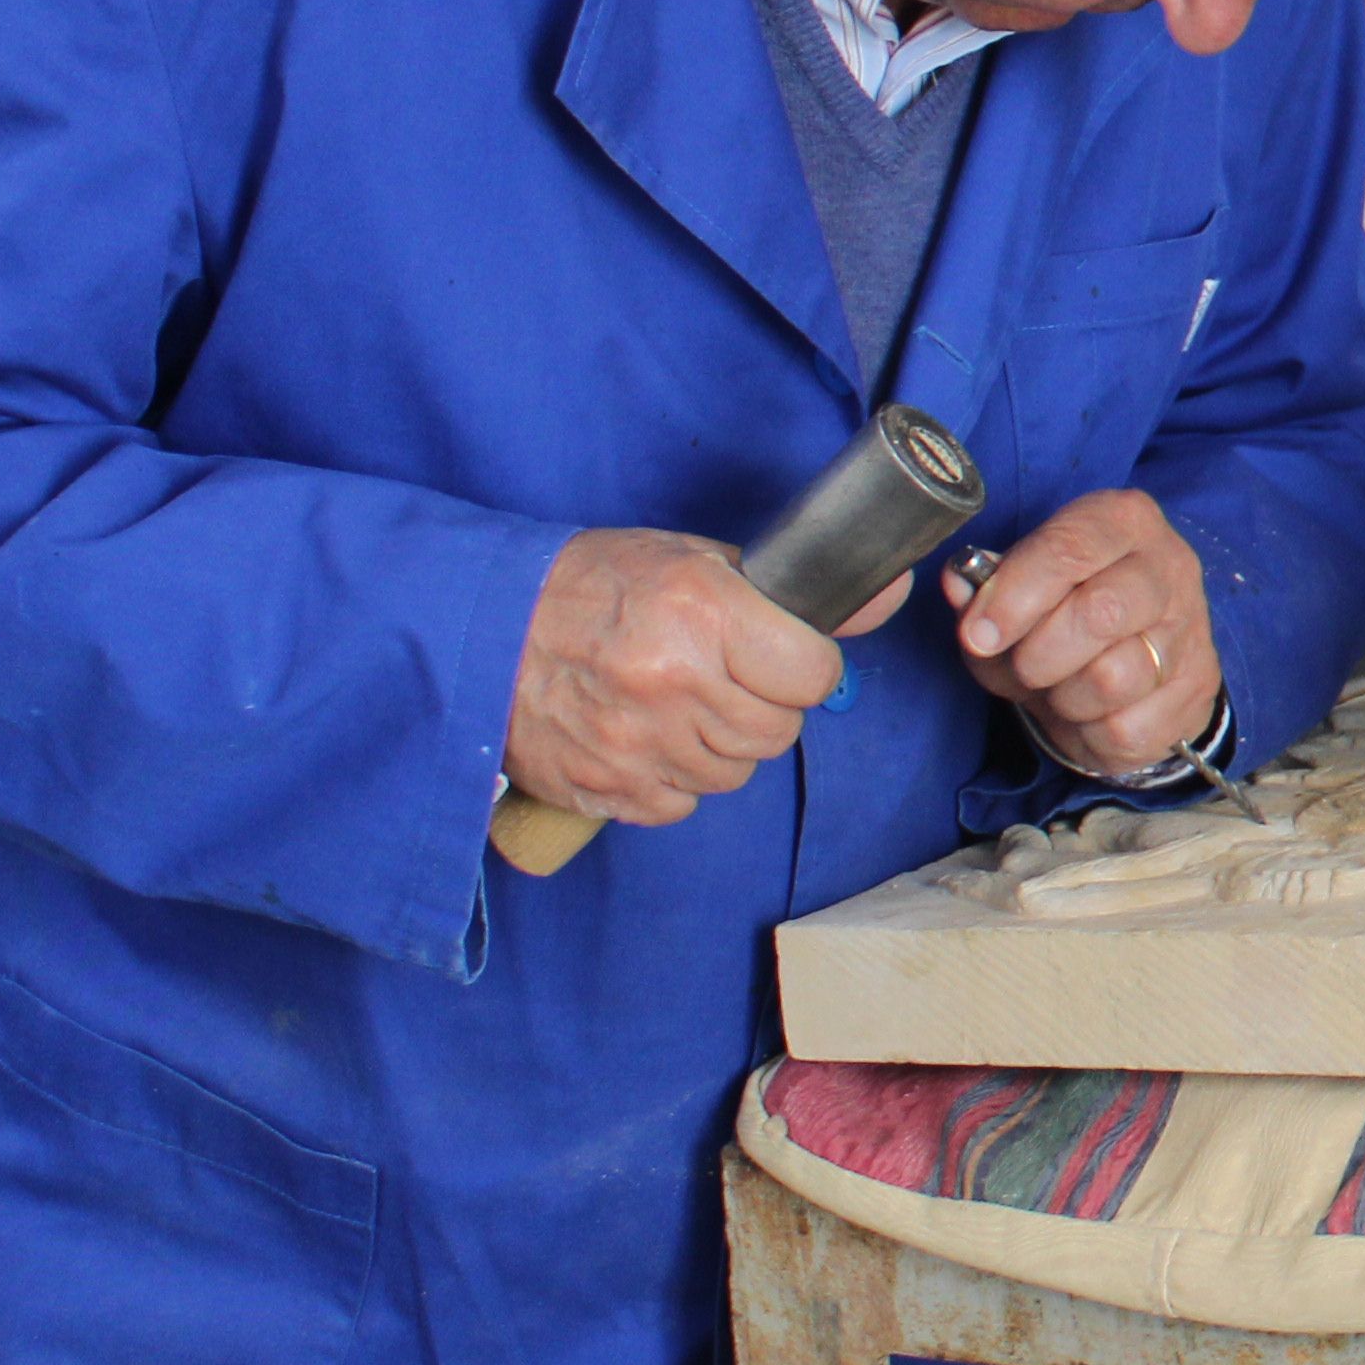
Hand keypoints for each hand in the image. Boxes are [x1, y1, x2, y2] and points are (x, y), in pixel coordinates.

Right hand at [506, 529, 893, 828]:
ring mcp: (640, 744)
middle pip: (779, 730)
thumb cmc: (589, 585)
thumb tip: (887, 593)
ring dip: (718, 744)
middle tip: (716, 675)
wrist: (477, 629)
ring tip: (672, 702)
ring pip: (735, 772)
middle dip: (760, 705)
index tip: (779, 655)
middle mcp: (677, 683)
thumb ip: (788, 588)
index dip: (803, 665)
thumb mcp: (690, 560)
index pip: (815, 673)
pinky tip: (640, 735)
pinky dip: (671, 778)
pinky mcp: (609, 790)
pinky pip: (682, 804)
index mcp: (703, 614)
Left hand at [946, 490, 1224, 779]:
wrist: (1138, 661)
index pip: (1069, 549)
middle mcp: (1168, 565)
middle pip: (1100, 613)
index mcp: (1123, 520)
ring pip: (1114, 679)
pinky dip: (1092, 733)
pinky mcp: (1199, 687)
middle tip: (1025, 667)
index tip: (979, 635)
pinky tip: (1091, 714)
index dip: (1014, 597)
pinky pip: (1128, 728)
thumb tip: (959, 585)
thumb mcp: (1019, 592)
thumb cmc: (1067, 613)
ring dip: (1066, 698)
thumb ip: (983, 591)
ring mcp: (1191, 627)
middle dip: (1041, 655)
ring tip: (1061, 689)